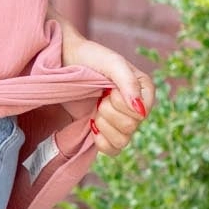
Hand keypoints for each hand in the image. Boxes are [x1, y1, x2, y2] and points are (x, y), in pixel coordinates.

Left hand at [62, 29, 153, 154]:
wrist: (65, 62)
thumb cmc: (90, 58)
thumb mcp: (111, 63)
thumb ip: (128, 81)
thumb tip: (140, 109)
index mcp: (143, 90)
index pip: (143, 112)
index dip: (123, 104)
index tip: (111, 90)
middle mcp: (136, 108)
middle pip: (131, 127)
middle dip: (109, 112)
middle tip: (100, 97)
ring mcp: (121, 121)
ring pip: (122, 140)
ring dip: (104, 124)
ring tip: (96, 108)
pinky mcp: (107, 132)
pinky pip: (113, 150)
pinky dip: (101, 141)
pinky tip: (92, 126)